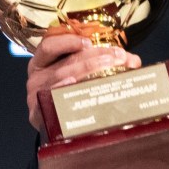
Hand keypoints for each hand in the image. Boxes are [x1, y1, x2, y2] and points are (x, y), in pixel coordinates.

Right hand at [26, 33, 141, 133]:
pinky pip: (48, 99)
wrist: (58, 128)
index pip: (51, 45)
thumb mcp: (82, 74)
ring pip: (62, 76)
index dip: (69, 41)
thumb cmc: (70, 94)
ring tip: (108, 65)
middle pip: (65, 61)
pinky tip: (72, 82)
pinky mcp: (38, 113)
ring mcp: (36, 95)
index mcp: (43, 63)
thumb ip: (105, 63)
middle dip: (94, 56)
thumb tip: (133, 61)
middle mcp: (37, 77)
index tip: (89, 42)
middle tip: (117, 56)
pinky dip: (61, 88)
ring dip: (87, 68)